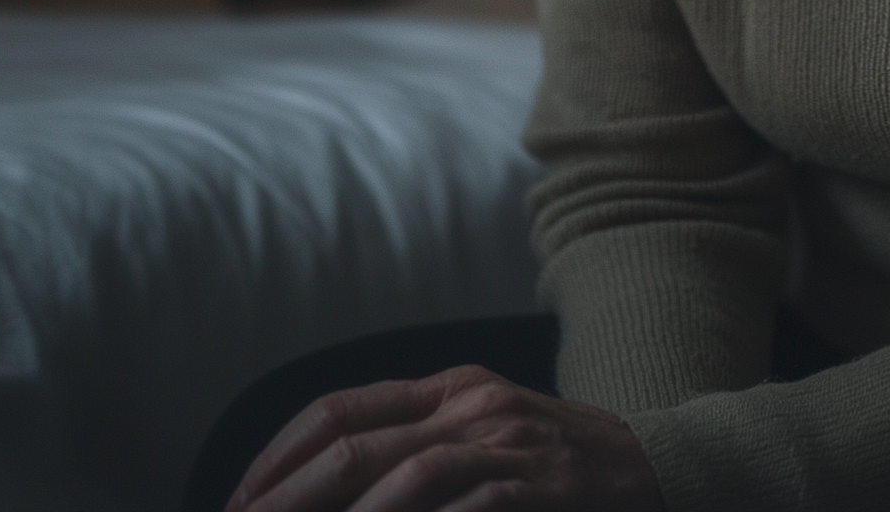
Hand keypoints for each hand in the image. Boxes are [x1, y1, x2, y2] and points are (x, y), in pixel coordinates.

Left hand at [225, 366, 664, 511]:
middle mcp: (469, 405)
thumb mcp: (483, 435)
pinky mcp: (537, 485)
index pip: (338, 410)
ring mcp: (505, 443)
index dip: (277, 460)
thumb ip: (415, 449)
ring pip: (402, 477)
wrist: (654, 467)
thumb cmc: (554, 466)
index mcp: (448, 389)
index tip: (235, 506)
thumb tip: (326, 490)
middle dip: (285, 500)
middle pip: (354, 446)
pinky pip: (467, 508)